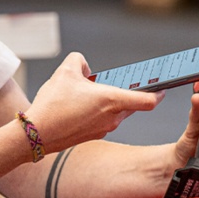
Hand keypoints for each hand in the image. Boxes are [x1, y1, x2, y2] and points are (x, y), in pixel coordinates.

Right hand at [24, 52, 162, 152]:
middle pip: (132, 105)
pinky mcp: (92, 136)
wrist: (36, 135)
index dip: (159, 93)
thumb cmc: (53, 104)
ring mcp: (103, 129)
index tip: (162, 87)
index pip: (148, 100)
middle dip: (128, 93)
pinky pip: (102, 121)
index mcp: (112, 100)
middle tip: (121, 83)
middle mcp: (113, 117)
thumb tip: (83, 66)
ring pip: (116, 113)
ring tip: (90, 93)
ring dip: (110, 103)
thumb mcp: (64, 71)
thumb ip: (78, 61)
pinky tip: (79, 106)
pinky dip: (98, 113)